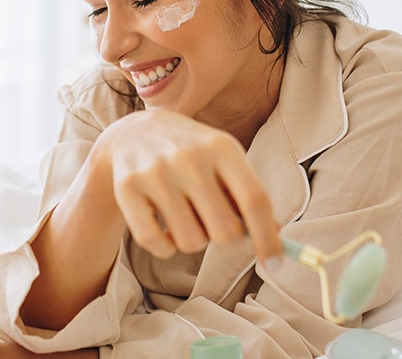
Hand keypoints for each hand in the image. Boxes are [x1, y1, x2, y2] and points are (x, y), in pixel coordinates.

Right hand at [91, 109, 281, 267]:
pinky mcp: (126, 188)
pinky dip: (165, 248)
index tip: (275, 266)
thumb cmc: (193, 157)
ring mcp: (156, 172)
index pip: (255, 200)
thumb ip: (248, 197)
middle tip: (218, 231)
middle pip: (224, 230)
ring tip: (187, 219)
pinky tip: (164, 229)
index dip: (268, 239)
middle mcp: (189, 157)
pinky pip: (155, 243)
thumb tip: (274, 237)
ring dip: (193, 242)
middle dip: (227, 242)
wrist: (133, 134)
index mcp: (222, 147)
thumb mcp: (225, 162)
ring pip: (190, 241)